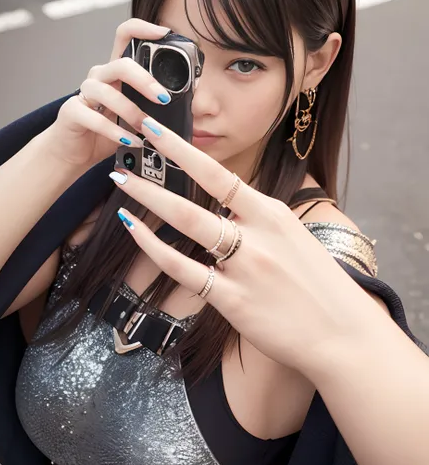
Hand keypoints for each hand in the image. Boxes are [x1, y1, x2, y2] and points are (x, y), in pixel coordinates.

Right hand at [42, 19, 170, 169]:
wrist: (74, 152)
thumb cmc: (107, 131)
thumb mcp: (137, 115)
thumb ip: (155, 104)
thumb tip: (192, 98)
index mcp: (116, 71)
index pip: (125, 34)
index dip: (143, 28)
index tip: (165, 32)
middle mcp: (99, 76)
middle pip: (121, 64)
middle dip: (145, 80)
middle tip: (163, 98)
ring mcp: (84, 93)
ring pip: (107, 92)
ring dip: (131, 112)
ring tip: (146, 129)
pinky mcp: (71, 111)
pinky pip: (94, 117)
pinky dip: (115, 131)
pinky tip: (131, 141)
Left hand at [110, 115, 379, 377]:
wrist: (344, 335)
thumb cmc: (320, 287)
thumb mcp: (295, 238)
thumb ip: (259, 221)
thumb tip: (226, 209)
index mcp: (273, 214)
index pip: (221, 174)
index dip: (183, 150)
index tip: (156, 129)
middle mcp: (257, 235)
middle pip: (194, 199)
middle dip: (153, 179)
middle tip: (120, 163)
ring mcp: (244, 267)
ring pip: (187, 226)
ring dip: (149, 203)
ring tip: (120, 187)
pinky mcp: (233, 301)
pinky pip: (185, 270)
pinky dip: (157, 250)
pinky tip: (136, 233)